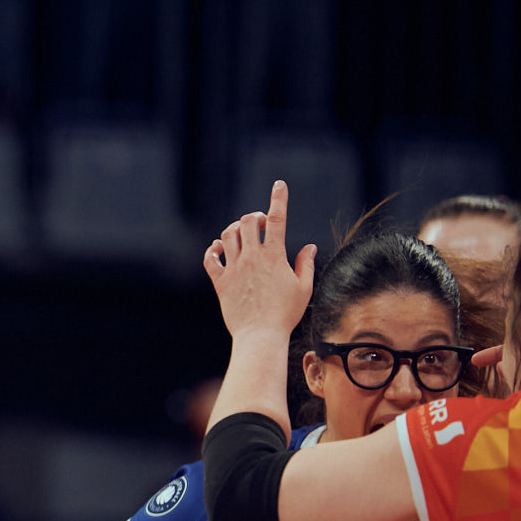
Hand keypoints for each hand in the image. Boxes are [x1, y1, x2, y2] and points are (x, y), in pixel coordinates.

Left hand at [202, 180, 315, 343]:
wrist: (260, 335)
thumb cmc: (286, 314)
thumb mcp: (304, 288)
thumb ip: (306, 264)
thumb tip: (310, 247)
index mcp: (275, 257)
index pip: (278, 220)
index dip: (279, 199)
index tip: (279, 184)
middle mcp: (252, 258)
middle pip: (248, 222)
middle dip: (254, 216)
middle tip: (261, 223)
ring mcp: (234, 269)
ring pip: (228, 236)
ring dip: (235, 230)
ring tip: (243, 235)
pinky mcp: (220, 281)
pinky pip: (210, 259)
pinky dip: (212, 250)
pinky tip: (218, 249)